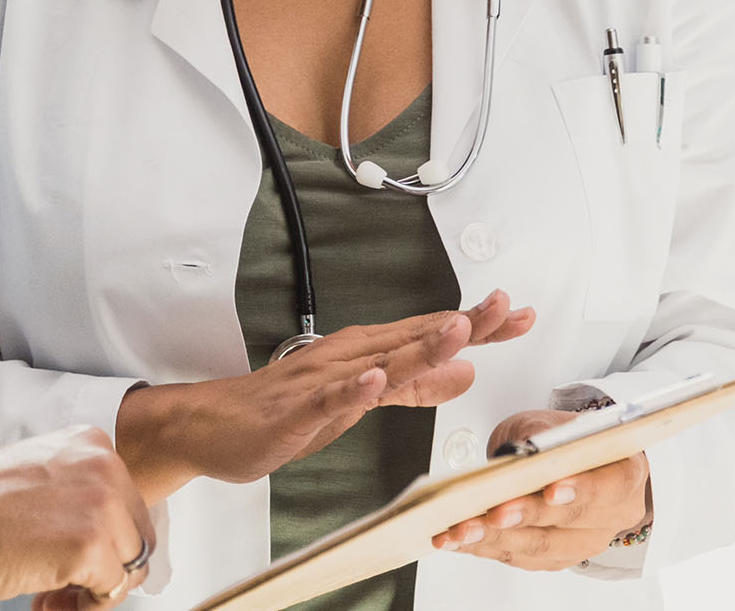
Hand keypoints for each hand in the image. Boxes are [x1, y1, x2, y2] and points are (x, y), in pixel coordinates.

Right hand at [0, 425, 154, 608]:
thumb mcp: (36, 472)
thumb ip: (77, 486)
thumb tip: (108, 525)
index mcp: (89, 441)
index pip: (127, 500)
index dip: (103, 537)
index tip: (69, 549)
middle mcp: (103, 464)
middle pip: (137, 533)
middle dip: (107, 565)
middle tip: (63, 586)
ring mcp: (101, 503)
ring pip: (132, 565)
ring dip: (96, 589)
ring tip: (53, 597)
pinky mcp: (92, 545)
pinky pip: (113, 592)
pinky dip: (84, 607)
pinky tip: (45, 601)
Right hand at [116, 290, 534, 504]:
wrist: (215, 425)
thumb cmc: (285, 409)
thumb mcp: (363, 398)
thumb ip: (415, 385)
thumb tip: (466, 372)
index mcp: (367, 353)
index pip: (431, 333)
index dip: (478, 326)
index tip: (519, 314)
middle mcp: (348, 357)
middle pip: (413, 337)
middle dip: (461, 324)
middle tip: (502, 308)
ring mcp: (321, 381)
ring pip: (376, 361)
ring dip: (417, 346)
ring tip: (454, 332)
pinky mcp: (294, 410)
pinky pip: (327, 397)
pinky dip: (353, 387)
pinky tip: (374, 378)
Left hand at [429, 409, 650, 570]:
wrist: (567, 458)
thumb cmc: (564, 439)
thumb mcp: (554, 422)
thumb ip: (541, 435)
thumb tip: (518, 452)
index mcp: (624, 473)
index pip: (608, 486)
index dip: (580, 491)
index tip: (550, 490)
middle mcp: (612, 515)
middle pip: (569, 524)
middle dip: (526, 518)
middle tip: (492, 513)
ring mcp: (585, 541)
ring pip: (541, 547)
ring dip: (495, 540)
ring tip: (459, 529)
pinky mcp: (556, 557)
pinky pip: (520, 557)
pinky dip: (484, 547)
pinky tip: (456, 538)